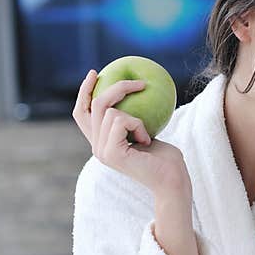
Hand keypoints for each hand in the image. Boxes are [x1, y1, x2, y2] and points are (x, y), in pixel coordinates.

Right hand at [72, 70, 190, 199]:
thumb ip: (134, 119)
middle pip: (94, 105)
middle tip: (139, 84)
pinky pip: (120, 120)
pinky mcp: (110, 152)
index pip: (82, 113)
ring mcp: (101, 150)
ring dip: (136, 118)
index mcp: (102, 142)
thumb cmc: (166, 159)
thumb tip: (136, 91)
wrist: (172, 181)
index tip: (95, 73)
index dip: (84, 91)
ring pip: (109, 111)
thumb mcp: (147, 132)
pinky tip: (146, 140)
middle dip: (116, 88)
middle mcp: (96, 147)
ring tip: (146, 135)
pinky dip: (138, 125)